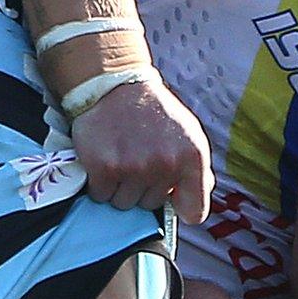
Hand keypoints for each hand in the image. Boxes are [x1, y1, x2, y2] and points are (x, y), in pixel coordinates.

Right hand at [69, 79, 212, 224]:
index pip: (195, 211)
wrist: (115, 86)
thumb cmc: (154, 114)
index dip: (182, 208)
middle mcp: (166, 164)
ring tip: (121, 158)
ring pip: (124, 203)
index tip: (172, 200)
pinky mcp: (104, 168)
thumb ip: (197, 173)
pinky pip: (101, 196)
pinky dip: (99, 183)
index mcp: (193, 157)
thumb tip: (194, 209)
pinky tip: (105, 159)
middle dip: (143, 187)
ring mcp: (134, 167)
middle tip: (138, 159)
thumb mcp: (189, 136)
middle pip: (151, 206)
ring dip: (120, 187)